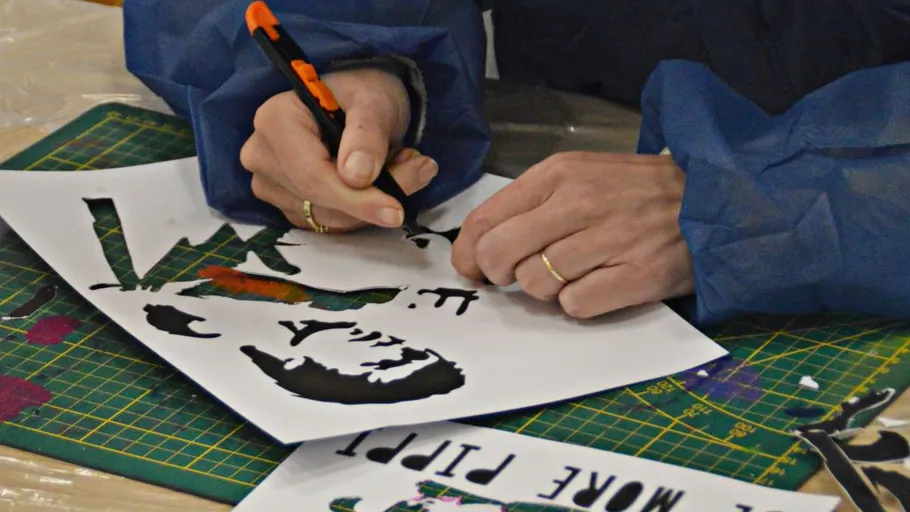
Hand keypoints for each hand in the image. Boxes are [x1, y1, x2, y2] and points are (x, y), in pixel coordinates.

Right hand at [239, 68, 437, 230]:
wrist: (359, 102)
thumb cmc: (364, 93)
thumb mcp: (374, 102)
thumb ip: (367, 135)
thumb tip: (358, 176)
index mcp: (275, 121)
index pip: (311, 175)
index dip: (354, 199)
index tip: (395, 210)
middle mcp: (262, 154)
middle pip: (317, 199)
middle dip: (370, 198)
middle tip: (417, 170)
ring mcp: (270, 182)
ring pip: (325, 217)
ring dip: (369, 203)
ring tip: (401, 165)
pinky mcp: (286, 203)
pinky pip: (326, 222)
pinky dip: (359, 210)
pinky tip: (378, 182)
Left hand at [451, 152, 693, 317]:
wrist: (711, 200)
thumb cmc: (635, 193)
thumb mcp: (579, 177)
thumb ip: (527, 206)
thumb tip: (475, 251)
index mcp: (559, 174)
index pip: (486, 219)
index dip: (469, 252)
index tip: (473, 267)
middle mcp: (581, 202)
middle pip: (500, 254)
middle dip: (500, 274)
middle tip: (519, 274)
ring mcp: (610, 239)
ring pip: (536, 283)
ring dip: (546, 288)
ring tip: (574, 272)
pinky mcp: (636, 275)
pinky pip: (575, 305)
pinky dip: (579, 303)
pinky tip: (598, 284)